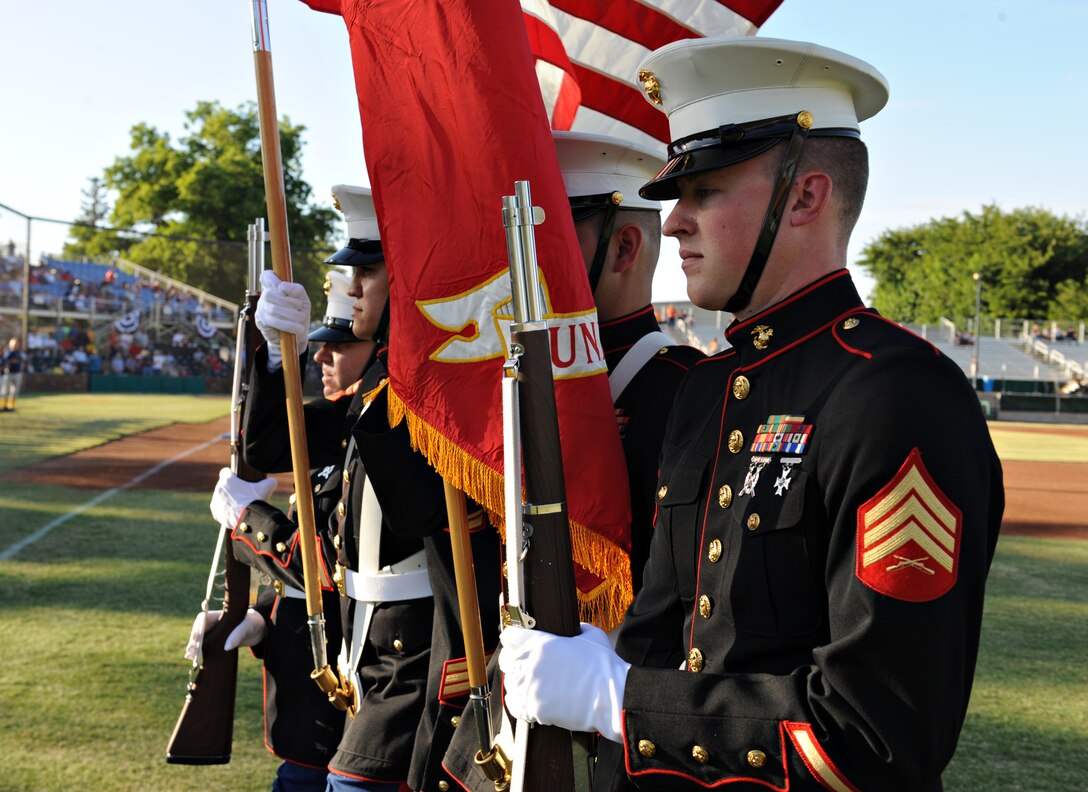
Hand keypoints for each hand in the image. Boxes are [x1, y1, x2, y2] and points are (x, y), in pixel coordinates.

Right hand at [183, 608, 266, 659]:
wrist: (259, 630)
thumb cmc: (253, 623)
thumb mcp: (248, 627)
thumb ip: (238, 635)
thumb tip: (226, 647)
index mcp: (220, 615)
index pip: (204, 618)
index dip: (198, 628)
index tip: (196, 638)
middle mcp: (215, 623)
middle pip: (199, 629)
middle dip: (194, 640)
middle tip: (190, 651)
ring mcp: (215, 632)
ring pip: (200, 638)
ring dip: (194, 646)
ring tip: (190, 656)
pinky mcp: (217, 641)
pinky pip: (205, 645)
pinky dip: (199, 651)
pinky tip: (194, 658)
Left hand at [210, 467, 276, 527]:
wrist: (249, 518)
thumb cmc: (256, 500)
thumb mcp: (266, 487)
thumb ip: (269, 481)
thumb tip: (272, 481)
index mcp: (227, 479)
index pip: (225, 472)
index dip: (231, 475)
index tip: (236, 479)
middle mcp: (218, 489)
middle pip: (223, 486)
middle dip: (230, 489)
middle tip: (242, 494)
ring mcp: (216, 501)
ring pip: (221, 498)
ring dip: (227, 500)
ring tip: (238, 505)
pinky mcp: (216, 513)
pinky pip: (219, 510)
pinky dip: (225, 511)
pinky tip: (234, 512)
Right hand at [254, 270, 310, 370]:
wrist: (296, 336)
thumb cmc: (299, 314)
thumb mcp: (303, 300)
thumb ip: (297, 290)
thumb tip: (282, 287)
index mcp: (275, 287)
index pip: (266, 276)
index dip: (272, 279)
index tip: (282, 287)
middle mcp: (265, 296)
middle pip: (269, 294)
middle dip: (288, 302)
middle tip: (300, 308)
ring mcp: (261, 308)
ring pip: (273, 309)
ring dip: (291, 315)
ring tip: (301, 319)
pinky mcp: (261, 321)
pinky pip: (273, 321)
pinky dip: (289, 325)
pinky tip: (298, 328)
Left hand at [499, 622, 628, 741]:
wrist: (612, 696)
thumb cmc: (604, 665)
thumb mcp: (591, 635)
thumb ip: (577, 629)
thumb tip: (574, 630)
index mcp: (541, 644)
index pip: (510, 637)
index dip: (513, 638)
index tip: (515, 641)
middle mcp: (531, 665)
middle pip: (507, 660)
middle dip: (513, 660)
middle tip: (521, 663)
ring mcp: (531, 688)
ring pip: (510, 683)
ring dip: (516, 682)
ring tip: (527, 684)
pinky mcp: (535, 710)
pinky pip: (514, 705)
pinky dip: (517, 702)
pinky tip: (525, 700)